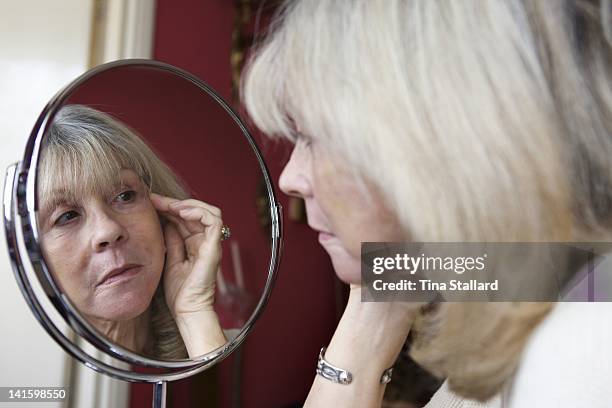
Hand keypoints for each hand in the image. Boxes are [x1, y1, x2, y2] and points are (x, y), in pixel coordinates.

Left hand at [150, 193, 223, 317]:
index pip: (184, 219)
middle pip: (195, 212)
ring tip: (170, 205)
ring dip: (188, 204)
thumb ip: (170, 240)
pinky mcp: (214, 247)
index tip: (150, 202)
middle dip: (174, 202)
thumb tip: (164, 221)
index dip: (169, 207)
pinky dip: (199, 212)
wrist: (186, 310)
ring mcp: (211, 243)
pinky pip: (214, 221)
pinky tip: (181, 212)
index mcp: (194, 244)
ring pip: (208, 211)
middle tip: (154, 199)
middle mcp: (205, 241)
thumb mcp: (169, 258)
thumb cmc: (179, 292)